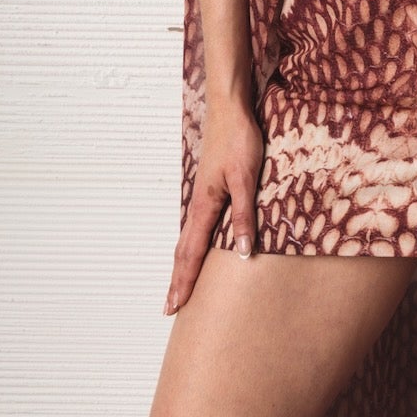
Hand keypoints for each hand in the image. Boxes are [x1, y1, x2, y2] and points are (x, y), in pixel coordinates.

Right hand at [163, 100, 263, 314]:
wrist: (229, 109)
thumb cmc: (239, 140)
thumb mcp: (247, 177)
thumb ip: (244, 213)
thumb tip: (243, 252)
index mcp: (206, 206)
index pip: (193, 252)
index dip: (186, 280)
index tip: (175, 306)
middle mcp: (199, 204)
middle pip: (184, 250)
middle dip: (178, 279)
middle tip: (169, 307)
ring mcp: (202, 195)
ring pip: (188, 238)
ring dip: (182, 263)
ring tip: (179, 284)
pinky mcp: (209, 187)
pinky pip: (196, 225)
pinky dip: (191, 244)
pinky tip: (195, 246)